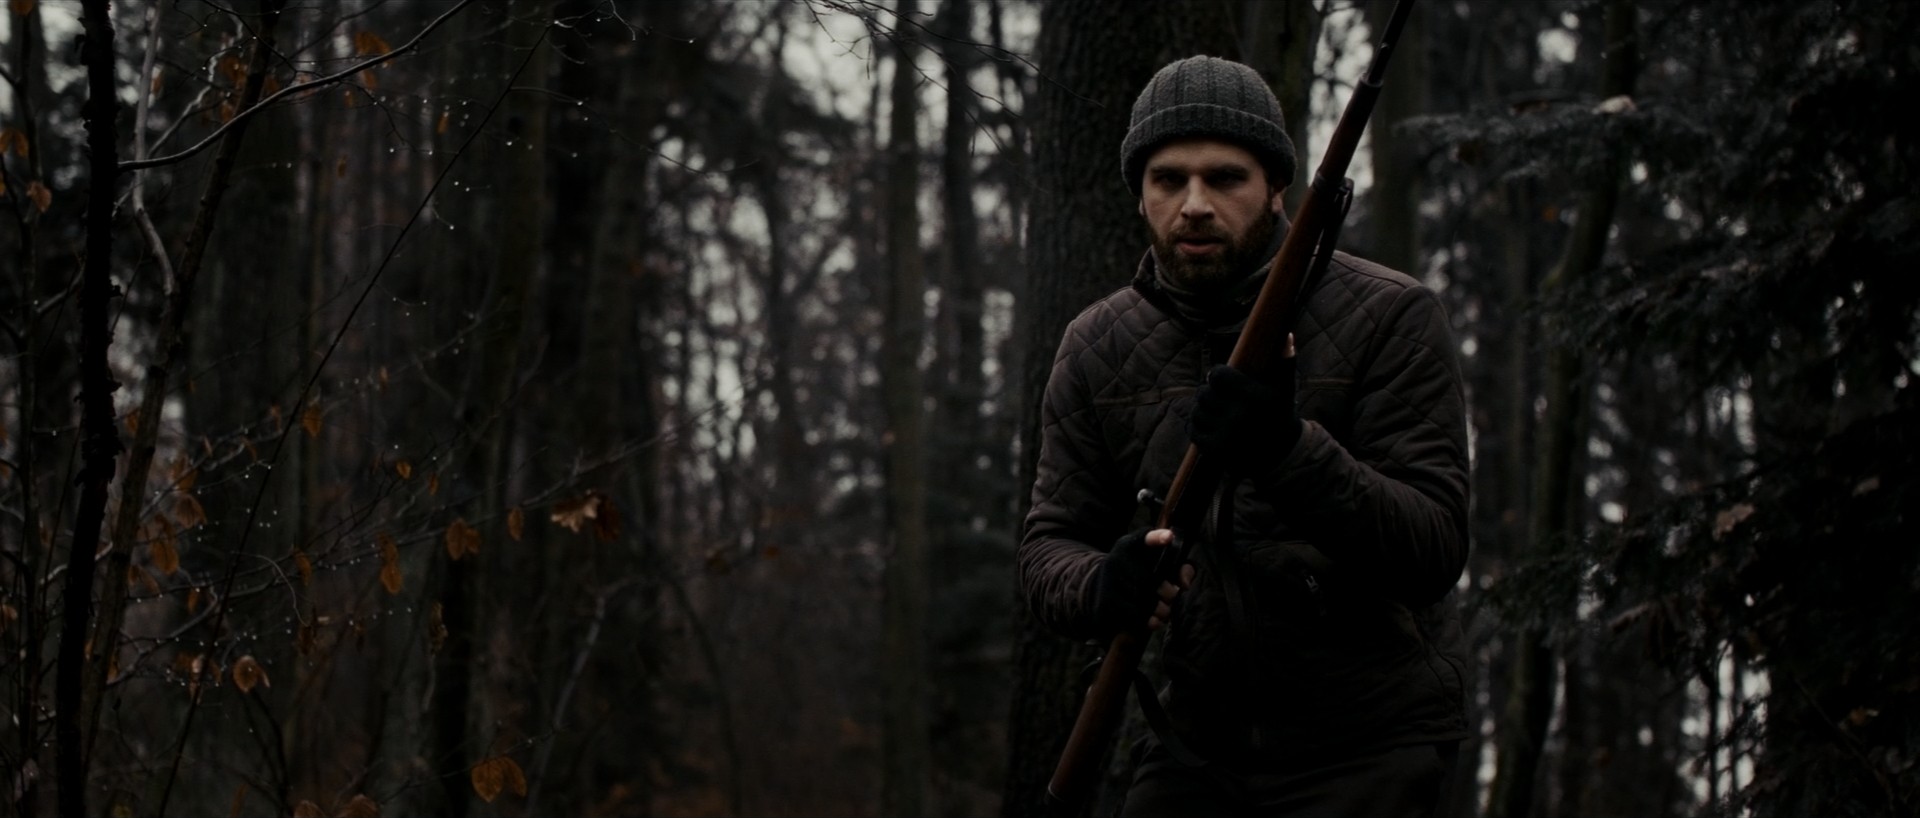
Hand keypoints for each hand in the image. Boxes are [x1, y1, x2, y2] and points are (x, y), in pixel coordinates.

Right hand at [1089, 529, 1192, 635]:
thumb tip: (1185, 584)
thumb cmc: (1136, 575)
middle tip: (1171, 598)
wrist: (1098, 589)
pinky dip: (1148, 622)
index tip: (1169, 538)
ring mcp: (1109, 581)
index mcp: (1130, 545)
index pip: (1143, 537)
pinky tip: (1154, 621)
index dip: (1157, 537)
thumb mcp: (1153, 564)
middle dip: (1168, 593)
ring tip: (1164, 611)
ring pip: (1144, 601)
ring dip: (1161, 610)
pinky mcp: (1106, 602)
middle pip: (1151, 580)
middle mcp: (1116, 560)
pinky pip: (1134, 615)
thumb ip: (1178, 568)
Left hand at [1186, 334, 1300, 474]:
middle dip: (1208, 391)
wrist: (1280, 456)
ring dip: (1201, 408)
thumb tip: (1287, 335)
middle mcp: (1239, 416)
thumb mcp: (1285, 389)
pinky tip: (1207, 423)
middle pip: (1204, 393)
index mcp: (1254, 397)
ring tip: (1212, 408)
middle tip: (1215, 394)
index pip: (1217, 375)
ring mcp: (1226, 435)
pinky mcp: (1215, 450)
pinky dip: (1197, 425)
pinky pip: (1194, 430)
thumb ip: (1285, 362)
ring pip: (1196, 411)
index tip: (1222, 378)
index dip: (1217, 375)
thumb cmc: (1280, 416)